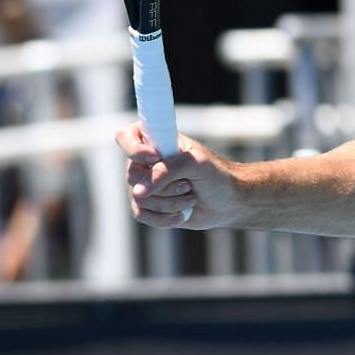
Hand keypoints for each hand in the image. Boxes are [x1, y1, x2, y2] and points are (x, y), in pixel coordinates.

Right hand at [117, 123, 236, 229]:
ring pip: (139, 198)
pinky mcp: (147, 205)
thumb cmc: (217, 176)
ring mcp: (145, 184)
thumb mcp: (197, 164)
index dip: (135, 149)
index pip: (126, 136)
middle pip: (133, 176)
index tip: (156, 158)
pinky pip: (141, 214)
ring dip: (170, 203)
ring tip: (191, 198)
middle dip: (166, 187)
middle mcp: (146, 162)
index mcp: (157, 141)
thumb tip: (137, 191)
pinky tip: (182, 215)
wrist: (228, 203)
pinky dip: (164, 217)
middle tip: (189, 185)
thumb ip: (168, 170)